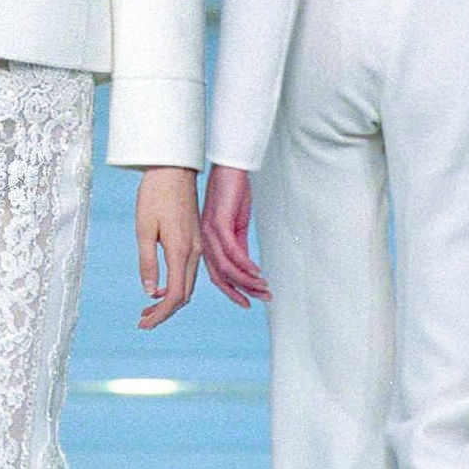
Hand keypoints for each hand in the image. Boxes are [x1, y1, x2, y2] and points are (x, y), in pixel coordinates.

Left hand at [135, 166, 199, 328]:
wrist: (173, 170)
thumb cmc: (155, 195)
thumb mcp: (143, 230)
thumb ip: (147, 263)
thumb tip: (150, 292)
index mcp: (181, 251)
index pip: (175, 295)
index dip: (160, 314)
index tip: (144, 324)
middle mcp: (194, 252)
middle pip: (184, 295)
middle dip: (164, 312)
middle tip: (142, 321)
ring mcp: (197, 246)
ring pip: (188, 285)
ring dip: (169, 301)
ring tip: (147, 309)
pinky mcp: (194, 240)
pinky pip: (188, 272)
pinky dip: (176, 286)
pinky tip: (160, 288)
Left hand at [201, 163, 270, 307]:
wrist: (228, 165)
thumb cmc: (231, 191)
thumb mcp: (235, 223)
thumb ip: (238, 245)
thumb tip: (245, 267)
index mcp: (206, 242)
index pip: (216, 274)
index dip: (230, 291)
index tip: (247, 303)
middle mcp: (205, 240)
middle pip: (219, 276)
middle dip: (238, 292)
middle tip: (258, 301)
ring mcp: (210, 231)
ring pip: (226, 266)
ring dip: (245, 280)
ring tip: (263, 288)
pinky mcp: (219, 221)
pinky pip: (231, 249)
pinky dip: (244, 263)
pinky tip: (257, 271)